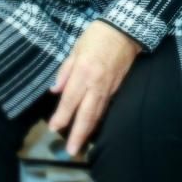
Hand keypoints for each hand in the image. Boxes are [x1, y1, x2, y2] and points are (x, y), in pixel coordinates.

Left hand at [49, 21, 140, 156]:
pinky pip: (106, 107)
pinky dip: (98, 120)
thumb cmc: (97, 36)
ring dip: (89, 131)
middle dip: (78, 133)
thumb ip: (65, 71)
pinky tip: (93, 128)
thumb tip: (55, 90)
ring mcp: (109, 87)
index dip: (62, 115)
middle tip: (71, 151)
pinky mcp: (117, 88)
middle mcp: (96, 84)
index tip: (54, 128)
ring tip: (80, 145)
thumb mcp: (76, 48)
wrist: (126, 31)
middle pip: (87, 113)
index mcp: (84, 72)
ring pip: (98, 113)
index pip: (71, 99)